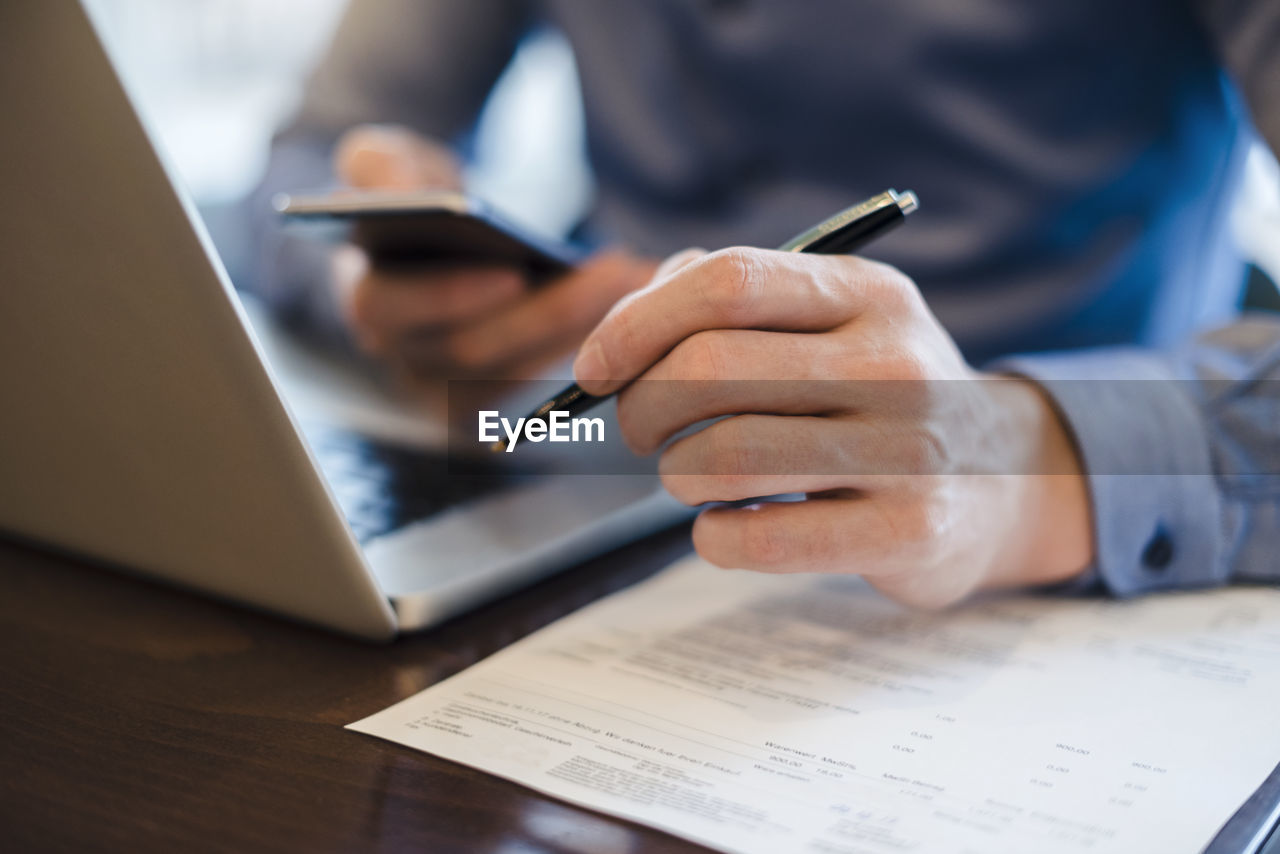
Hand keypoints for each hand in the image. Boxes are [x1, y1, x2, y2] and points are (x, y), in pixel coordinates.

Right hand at [330, 124, 655, 387]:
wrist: (438, 242)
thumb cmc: (414, 198)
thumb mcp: (388, 163)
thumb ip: (379, 165)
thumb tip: (400, 191)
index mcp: (365, 292)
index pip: (387, 309)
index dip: (447, 295)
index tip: (512, 272)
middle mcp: (396, 352)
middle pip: (467, 350)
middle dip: (542, 312)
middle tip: (604, 272)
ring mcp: (439, 386)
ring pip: (513, 371)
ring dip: (577, 325)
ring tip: (628, 277)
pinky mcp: (482, 399)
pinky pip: (537, 383)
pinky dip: (584, 340)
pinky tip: (629, 302)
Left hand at [573, 248, 1093, 607]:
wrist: (1001, 480)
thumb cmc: (878, 395)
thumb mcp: (833, 321)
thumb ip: (733, 300)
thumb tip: (626, 323)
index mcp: (868, 293)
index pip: (730, 283)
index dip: (638, 323)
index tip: (593, 368)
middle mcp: (894, 362)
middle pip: (709, 369)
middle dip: (641, 407)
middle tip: (642, 430)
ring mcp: (908, 450)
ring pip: (723, 457)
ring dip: (674, 474)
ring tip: (690, 476)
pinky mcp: (909, 531)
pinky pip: (761, 537)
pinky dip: (711, 537)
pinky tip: (721, 527)